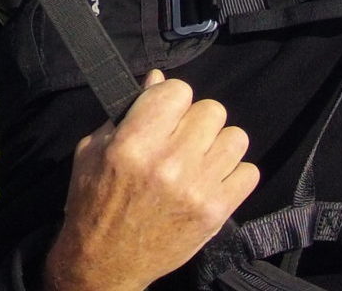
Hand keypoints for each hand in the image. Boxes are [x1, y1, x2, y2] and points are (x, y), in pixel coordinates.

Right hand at [42, 72, 257, 290]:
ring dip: (217, 145)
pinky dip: (233, 175)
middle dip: (195, 121)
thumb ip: (127, 113)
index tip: (164, 114)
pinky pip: (249, 173)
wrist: (106, 262)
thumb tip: (158, 80)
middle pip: (211, 110)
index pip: (178, 90)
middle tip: (181, 139)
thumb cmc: (94, 203)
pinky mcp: (215, 212)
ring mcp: (196, 189)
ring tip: (199, 159)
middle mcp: (169, 163)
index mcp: (133, 144)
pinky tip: (211, 181)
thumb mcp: (93, 151)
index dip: (171, 99)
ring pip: (235, 138)